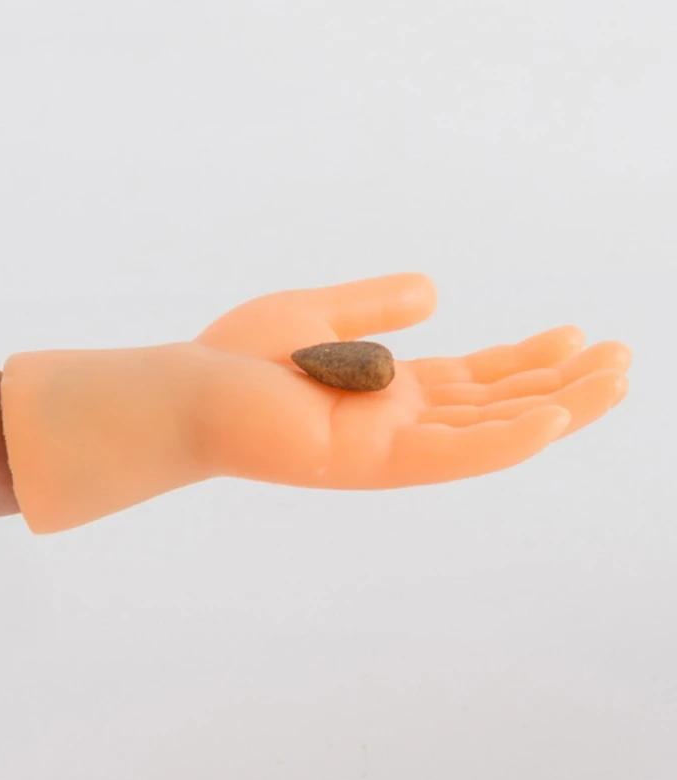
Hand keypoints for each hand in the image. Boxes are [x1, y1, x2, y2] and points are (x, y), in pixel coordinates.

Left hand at [194, 274, 630, 487]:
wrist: (187, 392)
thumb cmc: (241, 359)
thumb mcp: (321, 315)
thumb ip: (377, 307)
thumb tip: (434, 291)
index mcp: (387, 390)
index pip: (473, 380)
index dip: (525, 361)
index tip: (575, 334)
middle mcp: (397, 422)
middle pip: (494, 407)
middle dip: (558, 385)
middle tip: (619, 359)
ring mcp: (387, 446)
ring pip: (488, 433)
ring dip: (553, 410)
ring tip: (614, 379)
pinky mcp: (368, 460)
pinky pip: (450, 454)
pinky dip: (503, 439)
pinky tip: (553, 416)